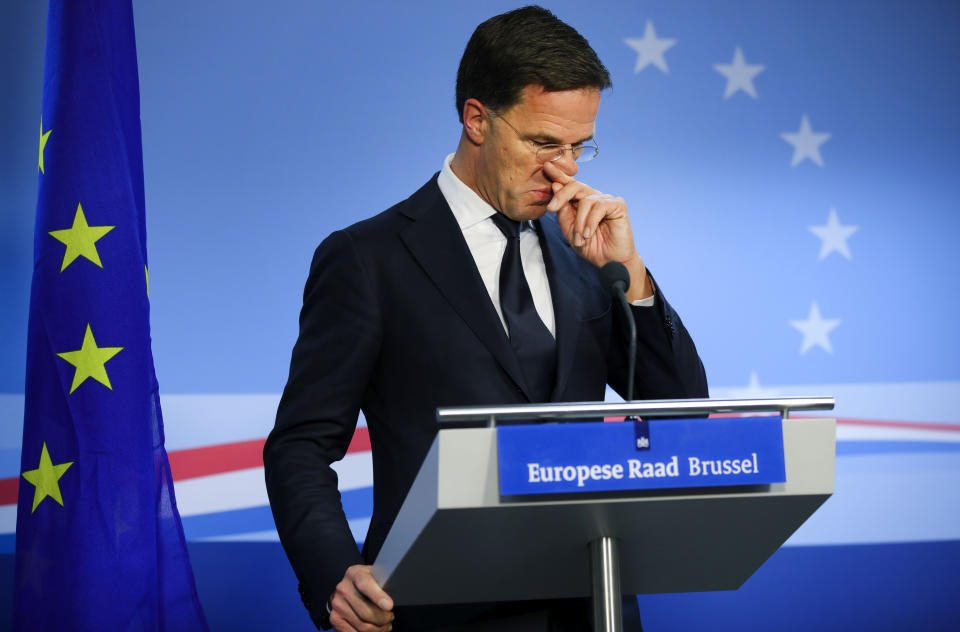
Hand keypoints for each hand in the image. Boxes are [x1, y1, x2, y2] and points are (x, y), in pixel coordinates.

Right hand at [329, 565, 393, 631]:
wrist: (347, 587)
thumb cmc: (368, 582)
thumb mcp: (375, 575)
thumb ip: (383, 581)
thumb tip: (399, 589)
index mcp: (354, 573)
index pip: (365, 584)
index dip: (378, 596)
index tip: (389, 606)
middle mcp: (343, 588)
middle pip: (366, 612)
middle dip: (384, 619)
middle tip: (390, 618)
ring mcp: (337, 604)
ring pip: (362, 626)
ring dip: (378, 629)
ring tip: (385, 625)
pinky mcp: (335, 619)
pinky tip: (375, 630)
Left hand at [543, 161, 652, 300]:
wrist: (609, 262)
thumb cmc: (591, 247)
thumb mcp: (570, 230)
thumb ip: (563, 211)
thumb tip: (556, 186)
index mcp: (581, 202)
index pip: (569, 185)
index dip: (559, 175)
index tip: (547, 166)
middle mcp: (594, 198)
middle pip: (576, 186)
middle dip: (561, 195)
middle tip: (551, 208)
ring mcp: (606, 200)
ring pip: (586, 201)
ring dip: (580, 223)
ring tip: (581, 239)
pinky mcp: (618, 205)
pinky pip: (599, 206)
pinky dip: (591, 222)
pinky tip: (589, 234)